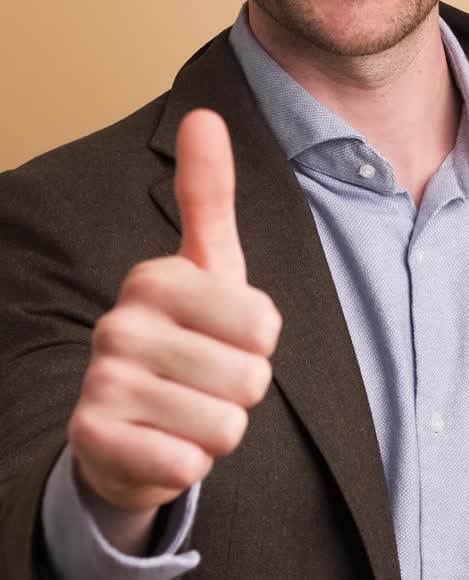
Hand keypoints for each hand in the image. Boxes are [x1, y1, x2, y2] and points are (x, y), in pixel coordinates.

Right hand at [68, 108, 281, 513]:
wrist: (128, 426)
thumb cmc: (186, 339)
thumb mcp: (207, 268)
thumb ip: (209, 196)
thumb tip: (203, 114)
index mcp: (155, 277)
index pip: (264, 324)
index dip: (260, 343)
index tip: (224, 336)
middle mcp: (120, 323)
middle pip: (249, 378)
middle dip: (241, 392)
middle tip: (205, 382)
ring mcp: (102, 382)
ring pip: (223, 426)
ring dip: (217, 429)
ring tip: (185, 412)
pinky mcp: (93, 440)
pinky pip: (187, 465)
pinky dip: (188, 465)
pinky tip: (162, 444)